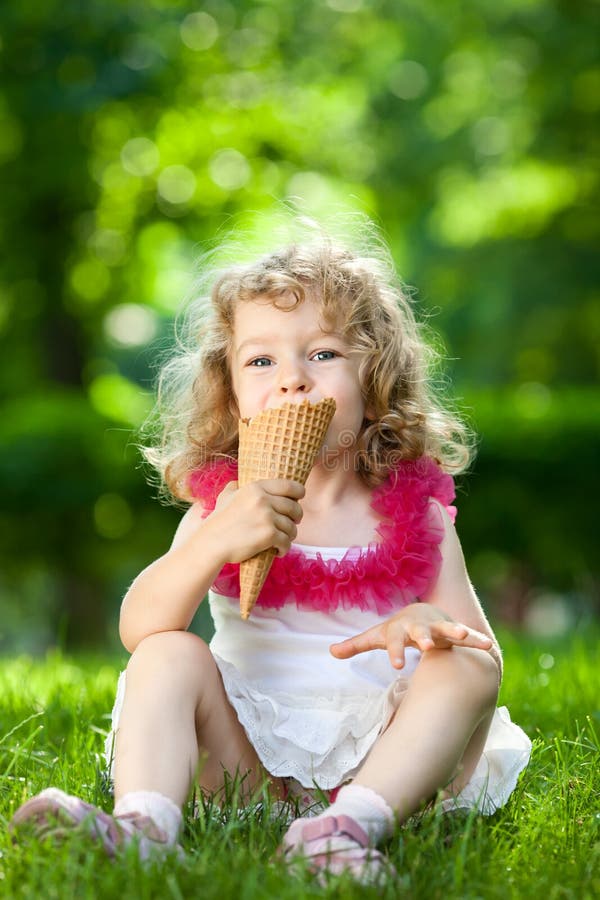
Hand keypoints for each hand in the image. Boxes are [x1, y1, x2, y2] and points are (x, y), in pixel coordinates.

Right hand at [210, 478, 304, 563]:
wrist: (211, 543)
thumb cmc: (218, 522)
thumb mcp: (225, 498)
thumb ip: (234, 488)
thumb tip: (237, 482)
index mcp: (256, 488)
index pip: (289, 486)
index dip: (299, 493)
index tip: (299, 500)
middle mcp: (263, 500)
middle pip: (295, 507)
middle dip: (296, 518)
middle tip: (291, 524)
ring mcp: (267, 517)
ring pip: (292, 527)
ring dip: (290, 536)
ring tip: (282, 540)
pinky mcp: (269, 535)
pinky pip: (286, 542)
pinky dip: (284, 549)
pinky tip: (278, 551)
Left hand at [330, 603, 492, 669]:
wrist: (421, 613)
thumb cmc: (396, 630)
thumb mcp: (376, 636)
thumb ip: (355, 644)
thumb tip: (330, 651)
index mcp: (400, 630)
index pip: (395, 642)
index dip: (395, 652)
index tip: (396, 665)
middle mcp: (420, 627)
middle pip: (421, 633)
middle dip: (424, 638)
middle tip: (427, 647)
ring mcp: (439, 628)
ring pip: (447, 630)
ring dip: (455, 633)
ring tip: (464, 637)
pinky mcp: (454, 633)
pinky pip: (468, 636)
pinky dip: (477, 641)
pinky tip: (489, 648)